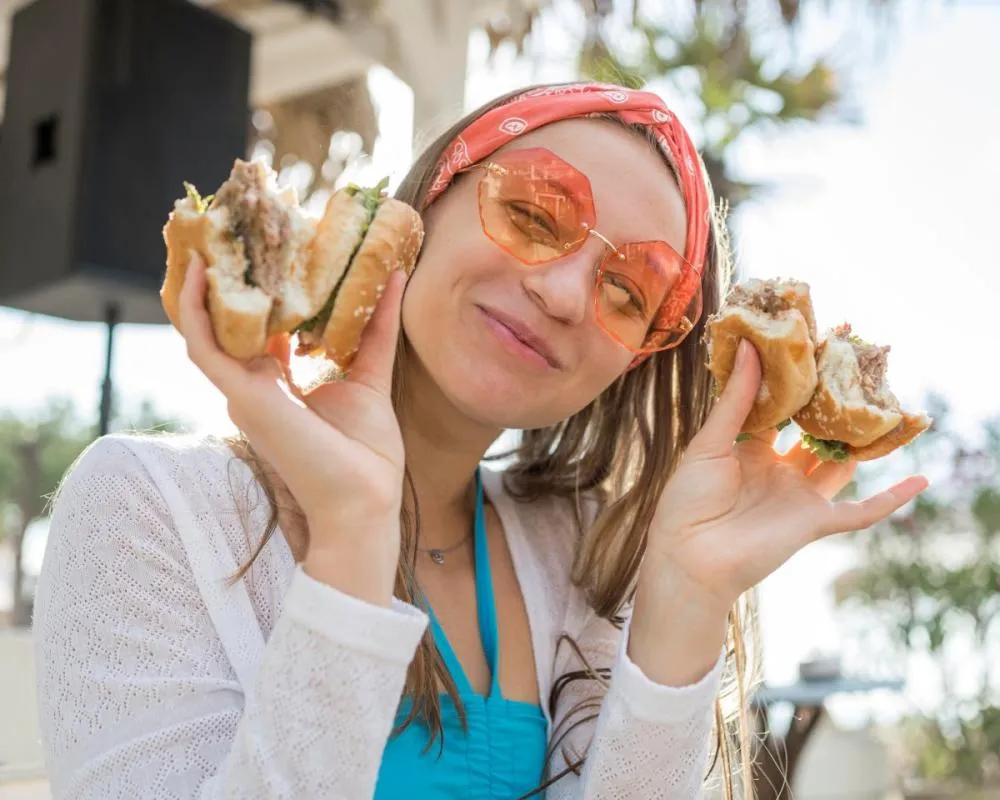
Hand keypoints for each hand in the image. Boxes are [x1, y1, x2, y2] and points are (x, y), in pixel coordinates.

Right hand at [177, 254, 407, 586]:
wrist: (363, 500)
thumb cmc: (366, 454)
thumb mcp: (370, 377)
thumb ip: (375, 331)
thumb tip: (394, 278)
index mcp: (280, 384)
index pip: (261, 328)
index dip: (263, 289)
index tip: (278, 251)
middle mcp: (255, 385)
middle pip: (232, 322)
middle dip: (230, 278)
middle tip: (239, 231)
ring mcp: (243, 390)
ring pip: (208, 327)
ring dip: (204, 283)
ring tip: (210, 236)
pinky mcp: (239, 395)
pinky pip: (202, 344)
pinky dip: (195, 308)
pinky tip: (198, 269)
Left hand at [642, 339, 928, 618]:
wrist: (689, 557)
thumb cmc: (688, 500)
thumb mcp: (709, 443)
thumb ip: (736, 399)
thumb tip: (750, 347)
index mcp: (748, 449)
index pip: (780, 410)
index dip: (796, 385)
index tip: (814, 351)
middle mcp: (778, 469)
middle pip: (815, 433)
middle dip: (833, 407)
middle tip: (855, 372)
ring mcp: (799, 496)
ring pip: (841, 464)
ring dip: (862, 441)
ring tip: (886, 407)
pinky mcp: (814, 522)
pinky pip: (861, 512)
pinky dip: (891, 499)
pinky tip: (920, 480)